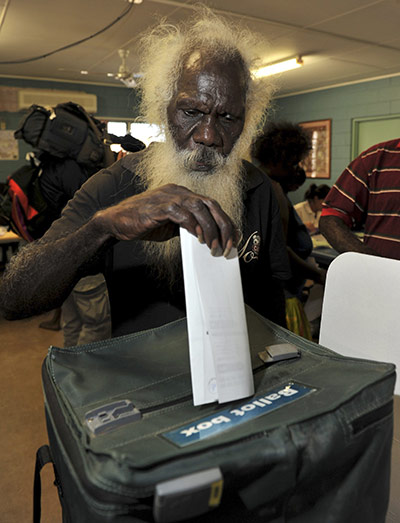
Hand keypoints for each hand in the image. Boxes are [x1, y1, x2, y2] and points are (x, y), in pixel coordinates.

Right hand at [94, 184, 238, 255]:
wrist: (117, 222)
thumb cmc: (143, 222)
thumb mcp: (171, 225)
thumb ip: (188, 226)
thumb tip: (207, 238)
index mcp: (182, 194)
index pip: (211, 205)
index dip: (225, 221)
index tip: (233, 237)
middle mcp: (178, 191)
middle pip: (210, 204)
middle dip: (223, 225)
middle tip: (227, 245)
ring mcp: (168, 196)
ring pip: (199, 208)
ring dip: (210, 229)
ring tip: (212, 246)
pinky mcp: (159, 206)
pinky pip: (182, 213)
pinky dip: (193, 225)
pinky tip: (197, 237)